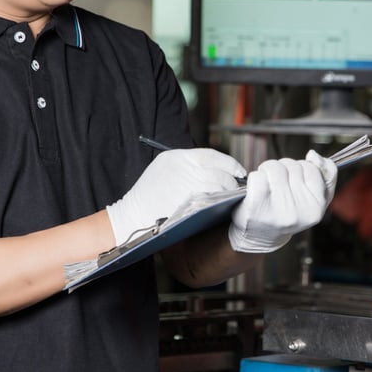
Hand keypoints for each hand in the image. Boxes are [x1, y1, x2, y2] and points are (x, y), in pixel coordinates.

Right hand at [106, 148, 245, 244]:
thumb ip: (189, 165)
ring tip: (231, 199)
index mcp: (178, 157)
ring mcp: (187, 187)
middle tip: (237, 189)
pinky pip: (213, 203)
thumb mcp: (165, 167)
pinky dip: (222, 205)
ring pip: (219, 188)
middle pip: (220, 173)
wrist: (132, 216)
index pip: (212, 156)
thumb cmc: (149, 193)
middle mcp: (184, 169)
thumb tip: (218, 170)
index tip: (239, 171)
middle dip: (232, 182)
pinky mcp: (189, 205)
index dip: (230, 163)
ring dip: (229, 194)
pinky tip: (224, 208)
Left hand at [228, 150, 336, 252]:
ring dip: (268, 171)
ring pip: (274, 168)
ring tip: (267, 185)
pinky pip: (257, 176)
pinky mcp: (256, 206)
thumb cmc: (288, 212)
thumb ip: (326, 175)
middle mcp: (298, 212)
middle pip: (291, 166)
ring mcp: (277, 209)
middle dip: (283, 169)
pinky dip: (254, 178)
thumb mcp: (315, 198)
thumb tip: (313, 155)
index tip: (294, 181)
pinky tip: (256, 190)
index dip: (300, 169)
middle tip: (278, 184)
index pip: (312, 168)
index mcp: (316, 208)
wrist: (261, 236)